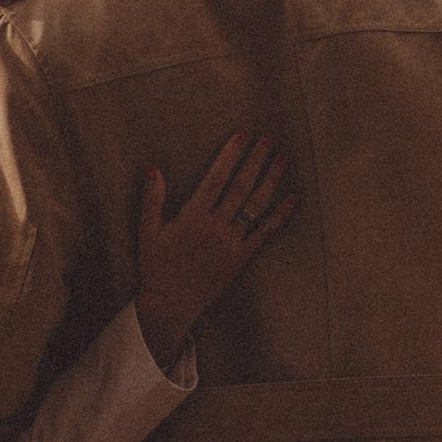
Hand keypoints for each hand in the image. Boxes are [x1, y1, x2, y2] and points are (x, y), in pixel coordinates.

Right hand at [135, 133, 295, 372]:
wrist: (170, 307)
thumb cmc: (156, 268)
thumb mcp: (147, 232)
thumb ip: (152, 199)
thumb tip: (152, 167)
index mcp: (192, 217)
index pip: (215, 179)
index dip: (230, 155)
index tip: (242, 134)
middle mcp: (215, 227)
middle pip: (241, 187)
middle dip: (256, 160)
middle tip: (269, 138)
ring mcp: (231, 243)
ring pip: (256, 206)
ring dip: (272, 180)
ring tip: (283, 159)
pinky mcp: (241, 258)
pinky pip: (264, 234)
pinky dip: (280, 216)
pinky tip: (294, 198)